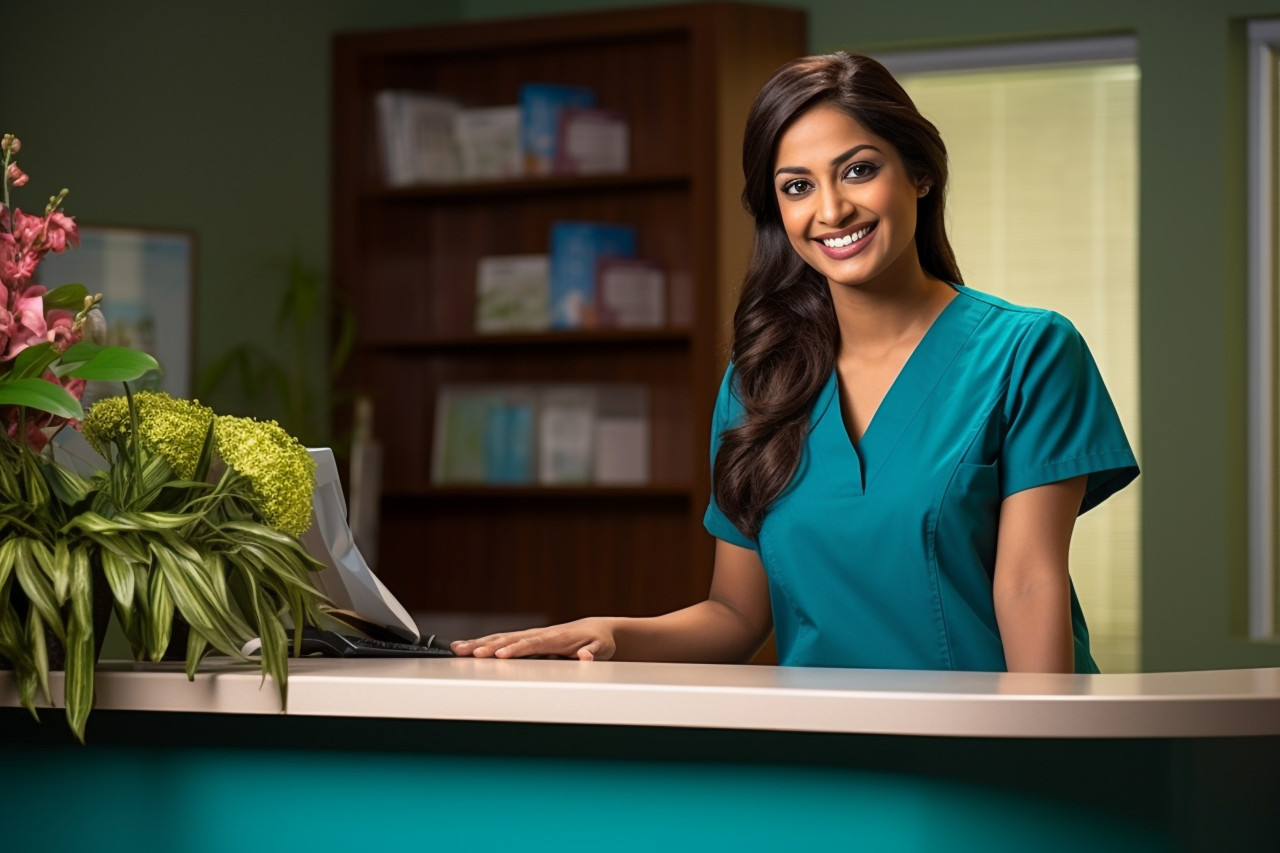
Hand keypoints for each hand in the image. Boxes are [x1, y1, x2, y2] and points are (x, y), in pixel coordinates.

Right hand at [450, 618, 615, 660]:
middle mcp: (539, 634)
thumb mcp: (601, 649)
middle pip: (509, 640)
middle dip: (488, 646)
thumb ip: (593, 653)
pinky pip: (501, 640)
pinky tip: (466, 647)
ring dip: (479, 643)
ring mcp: (530, 635)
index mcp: (555, 638)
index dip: (515, 649)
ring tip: (458, 648)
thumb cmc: (597, 641)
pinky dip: (483, 642)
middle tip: (469, 653)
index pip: (531, 644)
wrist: (594, 630)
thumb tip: (586, 657)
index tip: (499, 655)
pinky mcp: (524, 639)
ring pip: (500, 639)